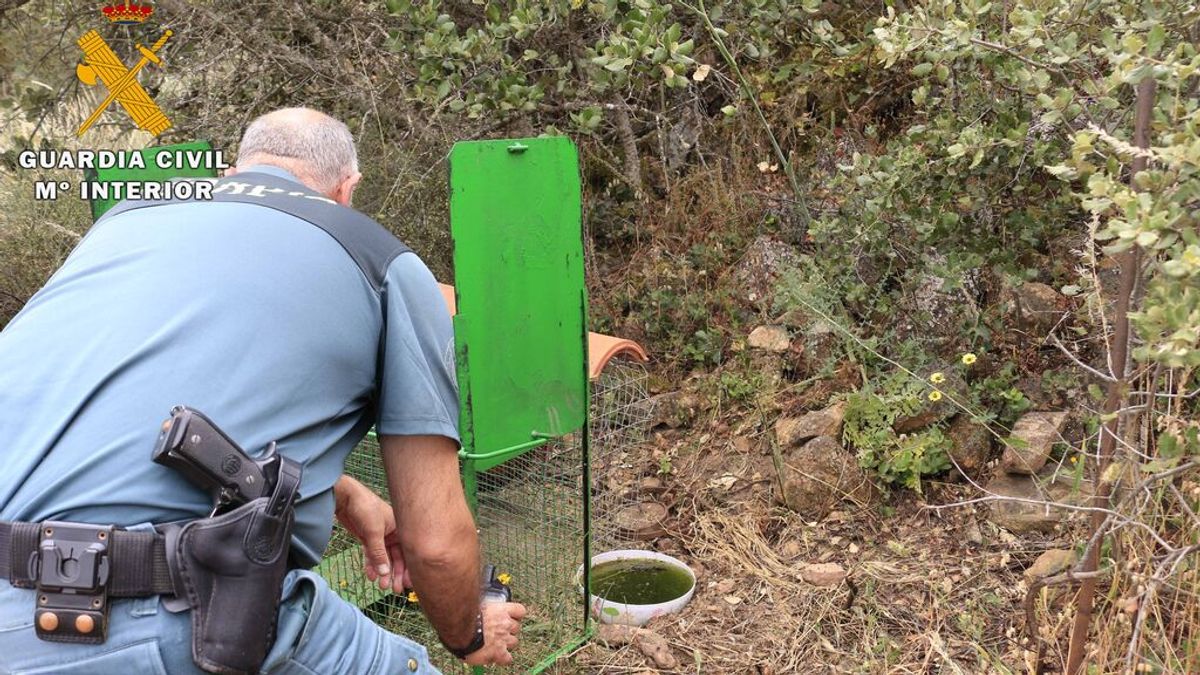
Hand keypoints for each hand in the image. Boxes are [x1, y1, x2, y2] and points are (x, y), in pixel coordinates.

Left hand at [333, 475, 410, 591]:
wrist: (345, 497)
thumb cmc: (365, 508)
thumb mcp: (374, 532)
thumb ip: (379, 553)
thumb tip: (385, 573)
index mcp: (400, 528)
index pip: (408, 551)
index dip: (409, 568)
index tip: (408, 583)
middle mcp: (393, 533)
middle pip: (397, 557)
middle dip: (395, 573)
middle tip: (394, 589)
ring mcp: (380, 536)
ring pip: (384, 558)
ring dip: (383, 572)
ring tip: (381, 586)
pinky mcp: (368, 538)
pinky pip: (372, 555)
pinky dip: (372, 565)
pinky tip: (370, 576)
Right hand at [463, 602, 526, 665]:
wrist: (459, 630)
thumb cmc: (462, 617)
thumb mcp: (475, 606)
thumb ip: (484, 610)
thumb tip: (480, 610)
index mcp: (500, 610)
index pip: (520, 611)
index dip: (515, 616)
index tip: (509, 618)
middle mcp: (505, 623)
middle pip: (516, 627)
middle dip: (509, 630)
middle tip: (498, 633)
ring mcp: (503, 638)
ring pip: (514, 642)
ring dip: (506, 644)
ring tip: (495, 645)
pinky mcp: (499, 652)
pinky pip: (508, 659)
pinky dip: (503, 659)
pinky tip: (495, 657)